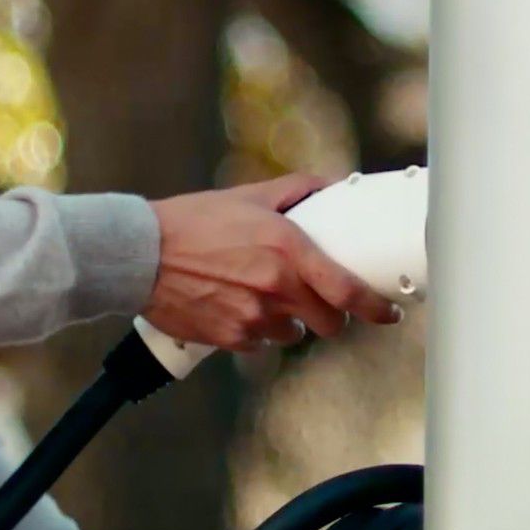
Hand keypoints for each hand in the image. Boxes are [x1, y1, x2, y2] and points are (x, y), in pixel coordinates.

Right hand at [142, 173, 403, 351]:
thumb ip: (295, 190)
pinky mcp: (231, 338)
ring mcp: (254, 317)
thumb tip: (329, 185)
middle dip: (330, 315)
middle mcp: (276, 287)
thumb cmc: (192, 222)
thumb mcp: (248, 196)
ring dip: (289, 320)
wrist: (141, 254)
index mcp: (287, 249)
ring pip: (294, 333)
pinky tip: (237, 306)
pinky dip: (257, 330)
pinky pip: (260, 343)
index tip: (388, 313)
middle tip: (320, 301)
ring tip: (263, 295)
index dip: (375, 308)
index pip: (347, 290)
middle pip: (328, 323)